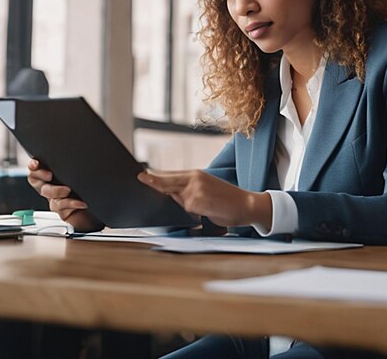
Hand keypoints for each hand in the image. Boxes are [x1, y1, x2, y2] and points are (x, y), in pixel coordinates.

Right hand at [27, 159, 103, 231]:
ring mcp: (56, 200)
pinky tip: (81, 203)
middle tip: (50, 175)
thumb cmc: (90, 187)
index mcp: (53, 177)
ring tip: (68, 190)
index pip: (36, 170)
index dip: (33, 167)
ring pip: (49, 195)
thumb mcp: (82, 173)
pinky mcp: (62, 211)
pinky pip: (62, 207)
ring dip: (57, 191)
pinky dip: (71, 203)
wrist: (98, 208)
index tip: (37, 163)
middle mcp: (52, 188)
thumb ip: (75, 165)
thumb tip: (80, 147)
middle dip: (41, 176)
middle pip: (38, 182)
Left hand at [138, 169, 271, 230]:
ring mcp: (194, 190)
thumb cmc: (227, 200)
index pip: (170, 175)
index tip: (141, 174)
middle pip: (166, 181)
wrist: (247, 204)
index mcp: (196, 174)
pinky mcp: (196, 202)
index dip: (154, 176)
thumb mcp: (206, 190)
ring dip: (175, 203)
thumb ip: (188, 193)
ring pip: (175, 198)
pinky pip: (184, 209)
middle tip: (139, 178)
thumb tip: (169, 196)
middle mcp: (194, 179)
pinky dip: (186, 213)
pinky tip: (197, 213)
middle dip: (152, 182)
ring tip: (182, 201)